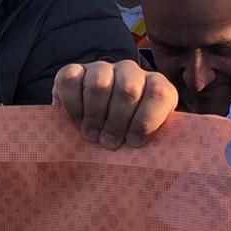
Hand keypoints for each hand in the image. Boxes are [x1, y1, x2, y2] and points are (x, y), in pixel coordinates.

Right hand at [52, 60, 177, 148]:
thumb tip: (158, 162)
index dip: (146, 120)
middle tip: (108, 143)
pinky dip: (73, 106)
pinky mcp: (74, 70)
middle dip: (117, 122)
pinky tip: (77, 121)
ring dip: (94, 115)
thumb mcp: (145, 140)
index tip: (133, 143)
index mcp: (156, 86)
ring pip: (99, 84)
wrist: (94, 127)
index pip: (159, 94)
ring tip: (92, 135)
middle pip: (128, 90)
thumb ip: (156, 145)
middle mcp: (130, 71)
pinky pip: (71, 81)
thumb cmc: (125, 138)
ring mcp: (102, 68)